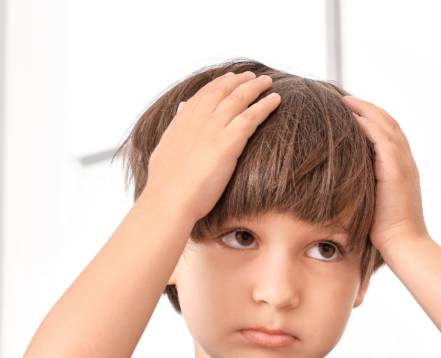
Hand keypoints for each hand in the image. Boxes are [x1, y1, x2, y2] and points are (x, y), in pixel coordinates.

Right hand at [144, 71, 280, 219]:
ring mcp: (214, 127)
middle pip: (223, 90)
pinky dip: (266, 105)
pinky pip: (253, 116)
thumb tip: (180, 109)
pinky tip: (276, 100)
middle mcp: (198, 118)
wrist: (169, 199)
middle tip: (252, 76)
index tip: (230, 77)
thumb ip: (175, 127)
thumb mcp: (165, 147)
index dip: (219, 83)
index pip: (204, 94)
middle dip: (240, 80)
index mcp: (182, 121)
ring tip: (267, 82)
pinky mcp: (229, 140)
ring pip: (239, 98)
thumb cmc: (166, 183)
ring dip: (256, 87)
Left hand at [343, 95, 427, 251]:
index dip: (373, 119)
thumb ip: (365, 186)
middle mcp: (406, 160)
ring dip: (365, 110)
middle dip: (368, 108)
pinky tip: (351, 117)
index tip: (353, 111)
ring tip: (346, 101)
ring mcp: (403, 163)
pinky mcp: (396, 169)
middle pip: (389, 122)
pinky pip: (382, 137)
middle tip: (346, 99)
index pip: (390, 133)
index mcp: (403, 167)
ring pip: (386, 124)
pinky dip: (367, 124)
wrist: (403, 243)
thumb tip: (344, 183)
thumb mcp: (374, 201)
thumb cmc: (385, 230)